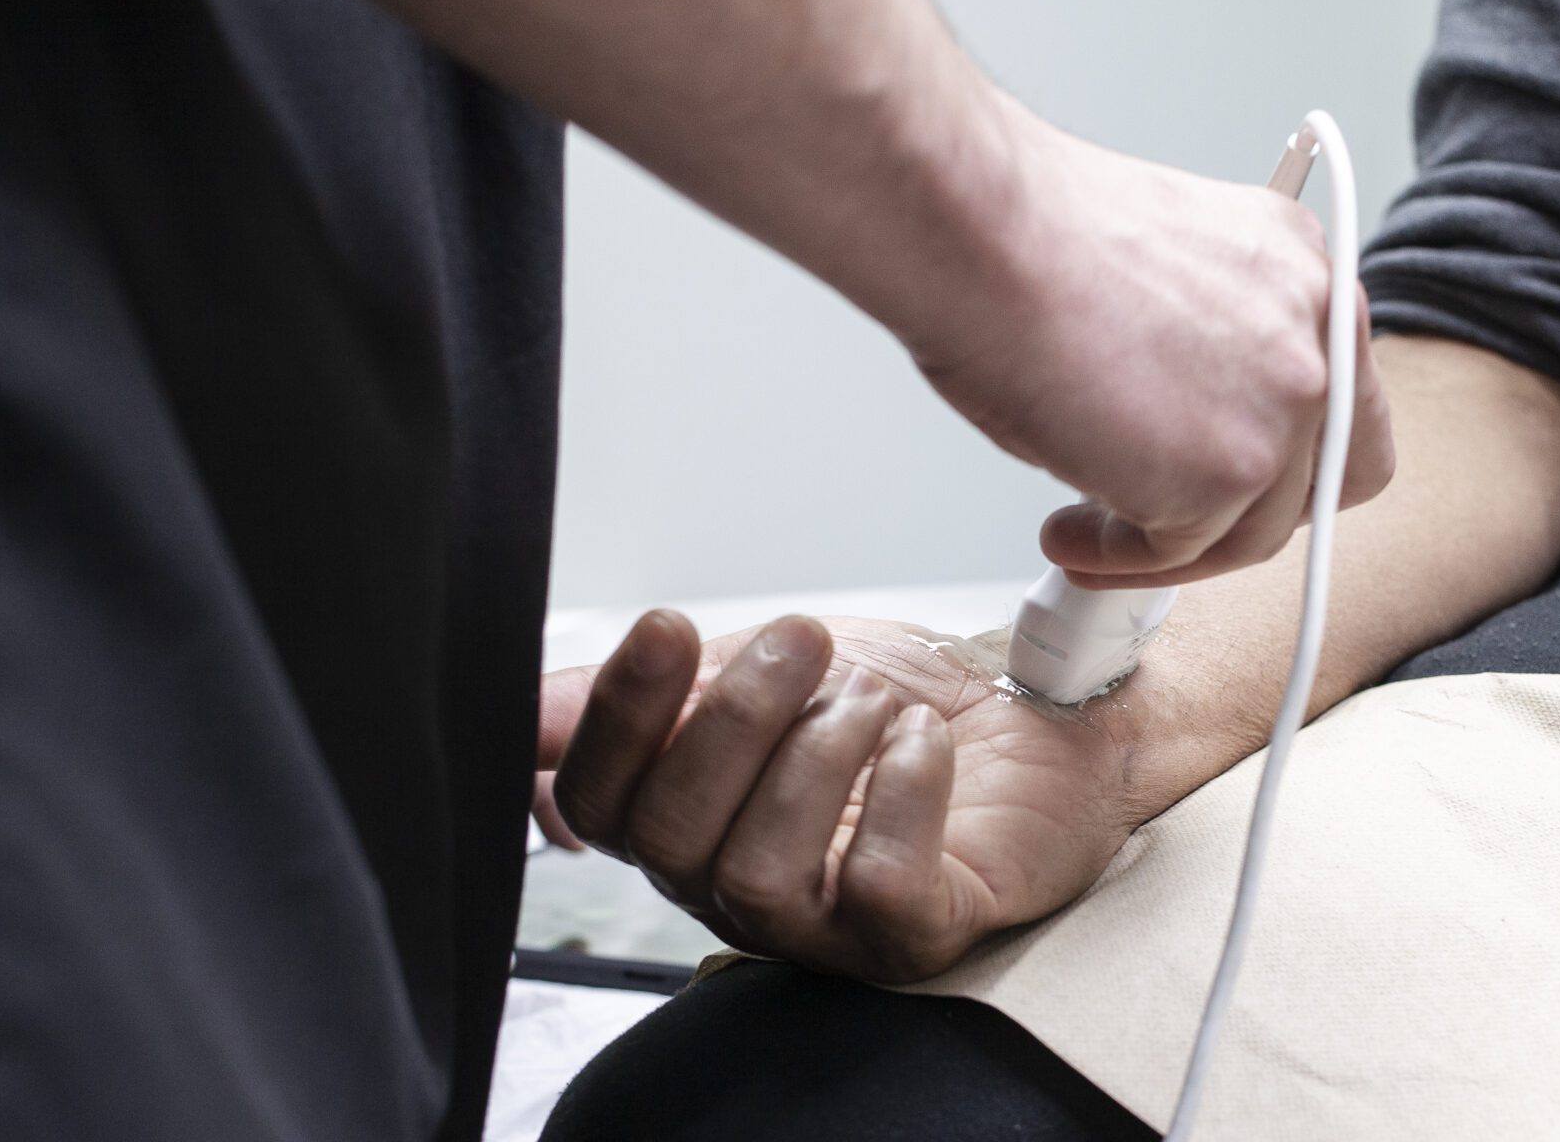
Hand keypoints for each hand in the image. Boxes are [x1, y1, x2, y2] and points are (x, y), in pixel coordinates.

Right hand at [537, 610, 1151, 982]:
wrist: (1031, 711)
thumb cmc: (888, 697)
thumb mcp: (753, 668)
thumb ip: (646, 691)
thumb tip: (528, 709)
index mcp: (689, 821)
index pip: (598, 804)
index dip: (619, 717)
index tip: (669, 625)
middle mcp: (738, 887)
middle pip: (667, 838)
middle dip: (733, 718)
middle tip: (805, 641)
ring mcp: (824, 926)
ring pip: (754, 873)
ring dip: (816, 753)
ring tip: (870, 699)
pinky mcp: (914, 935)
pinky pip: (876, 888)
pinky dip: (898, 793)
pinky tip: (919, 741)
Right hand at [907, 102, 1393, 586]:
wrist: (980, 231)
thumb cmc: (1026, 236)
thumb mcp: (1160, 272)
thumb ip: (1206, 346)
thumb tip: (1174, 424)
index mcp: (1301, 267)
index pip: (1336, 394)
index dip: (1279, 452)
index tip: (1218, 475)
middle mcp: (1317, 332)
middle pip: (1322, 475)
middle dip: (1243, 516)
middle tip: (1169, 523)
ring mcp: (1284, 408)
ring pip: (1253, 528)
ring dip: (1169, 547)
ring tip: (1086, 533)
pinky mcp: (1227, 474)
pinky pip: (1180, 551)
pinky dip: (1120, 557)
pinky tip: (1068, 533)